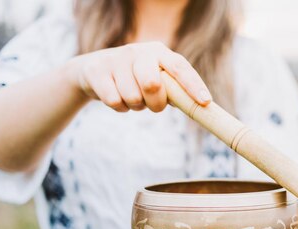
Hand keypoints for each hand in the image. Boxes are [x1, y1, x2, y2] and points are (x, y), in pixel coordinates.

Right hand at [65, 41, 210, 112]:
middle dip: (155, 104)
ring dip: (135, 107)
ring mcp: (116, 59)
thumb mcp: (157, 79)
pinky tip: (116, 97)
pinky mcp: (97, 71)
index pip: (180, 67)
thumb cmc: (135, 79)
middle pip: (153, 84)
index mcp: (159, 52)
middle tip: (153, 106)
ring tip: (131, 98)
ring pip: (133, 97)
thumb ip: (175, 90)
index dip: (193, 85)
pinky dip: (119, 108)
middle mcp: (138, 51)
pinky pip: (115, 101)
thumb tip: (200, 107)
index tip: (204, 102)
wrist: (93, 71)